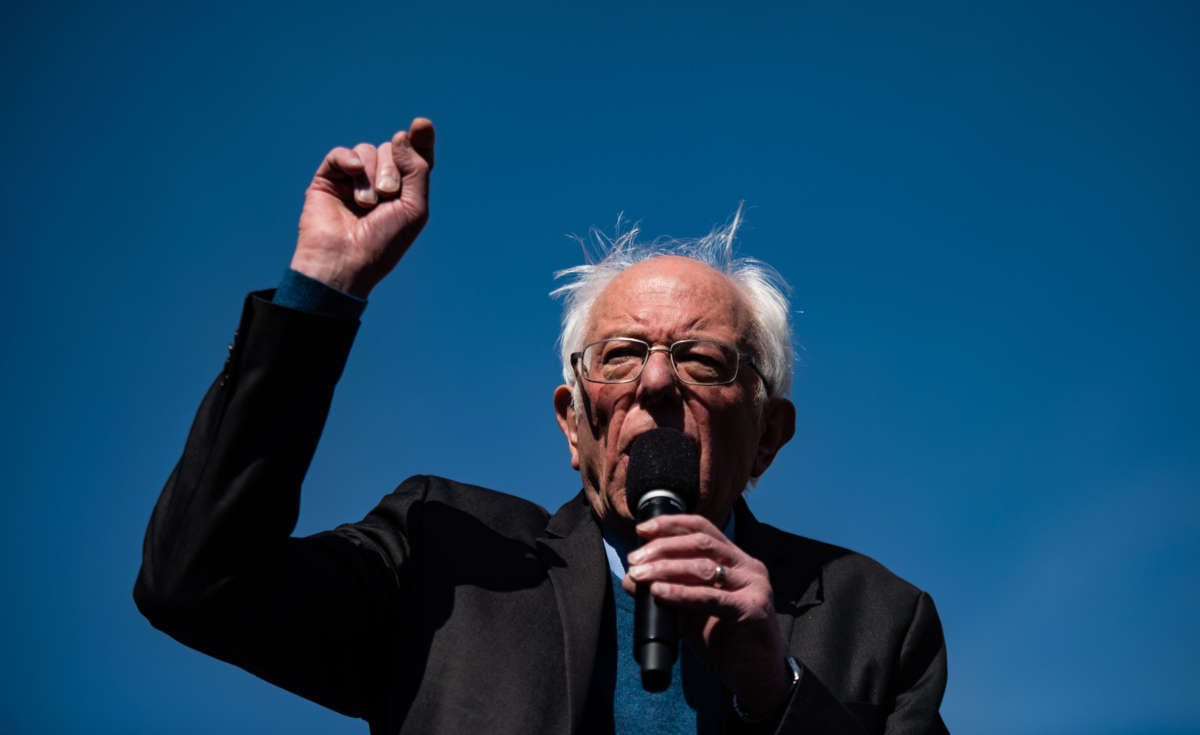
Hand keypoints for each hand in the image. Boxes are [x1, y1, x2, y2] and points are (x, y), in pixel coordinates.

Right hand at [291, 118, 435, 296]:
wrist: (346, 260)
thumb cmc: (383, 243)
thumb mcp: (414, 208)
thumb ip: (417, 169)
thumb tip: (400, 135)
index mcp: (403, 191)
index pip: (415, 156)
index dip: (420, 140)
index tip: (421, 124)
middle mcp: (379, 182)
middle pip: (392, 149)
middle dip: (392, 169)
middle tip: (387, 195)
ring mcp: (353, 180)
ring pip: (368, 150)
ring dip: (372, 174)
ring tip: (367, 203)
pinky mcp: (328, 179)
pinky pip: (341, 153)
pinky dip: (349, 159)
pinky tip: (353, 173)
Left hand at [622, 514, 791, 716]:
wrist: (757, 678)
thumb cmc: (726, 643)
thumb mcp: (691, 614)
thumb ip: (668, 593)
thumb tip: (630, 579)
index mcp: (737, 561)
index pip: (703, 528)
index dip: (671, 525)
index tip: (642, 529)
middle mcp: (749, 567)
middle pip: (701, 542)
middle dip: (663, 547)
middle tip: (635, 560)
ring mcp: (754, 586)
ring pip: (704, 567)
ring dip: (666, 568)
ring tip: (640, 576)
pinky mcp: (753, 609)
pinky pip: (711, 597)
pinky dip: (681, 593)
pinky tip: (659, 593)